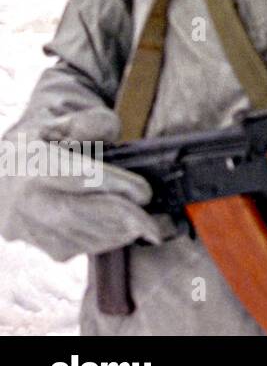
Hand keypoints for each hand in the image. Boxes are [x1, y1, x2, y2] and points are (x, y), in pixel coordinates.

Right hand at [0, 134, 170, 262]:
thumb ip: (94, 122)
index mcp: (30, 160)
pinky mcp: (30, 241)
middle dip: (119, 219)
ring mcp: (21, 224)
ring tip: (142, 226)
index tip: (145, 192)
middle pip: (73, 214)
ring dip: (113, 234)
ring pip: (72, 238)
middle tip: (152, 223)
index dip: (114, 185)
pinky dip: (100, 241)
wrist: (9, 164)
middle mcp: (20, 195)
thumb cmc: (48, 137)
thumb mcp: (69, 117)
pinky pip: (69, 248)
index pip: (75, 176)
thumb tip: (111, 138)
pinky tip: (120, 231)